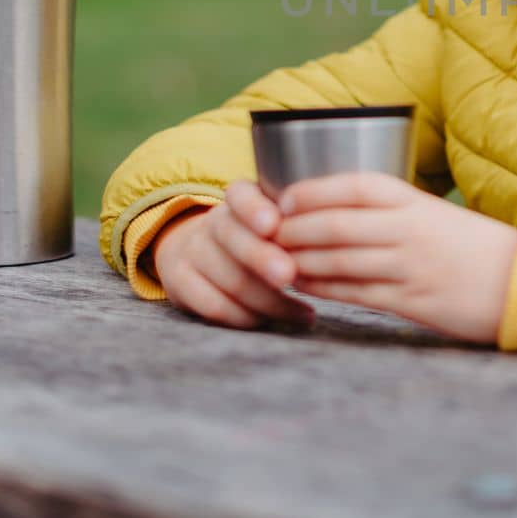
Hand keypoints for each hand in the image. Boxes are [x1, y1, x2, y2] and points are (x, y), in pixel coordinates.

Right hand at [149, 180, 315, 329]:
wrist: (197, 253)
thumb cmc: (256, 238)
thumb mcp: (272, 219)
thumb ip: (298, 223)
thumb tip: (337, 235)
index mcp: (238, 199)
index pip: (240, 195)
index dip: (254, 209)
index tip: (273, 224)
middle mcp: (212, 222)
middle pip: (234, 240)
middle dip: (263, 259)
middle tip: (290, 275)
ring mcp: (192, 252)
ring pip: (230, 279)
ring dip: (270, 301)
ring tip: (304, 314)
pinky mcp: (179, 283)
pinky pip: (214, 306)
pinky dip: (246, 318)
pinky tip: (272, 322)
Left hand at [274, 173, 516, 343]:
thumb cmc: (478, 249)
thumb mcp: (438, 216)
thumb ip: (395, 212)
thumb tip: (340, 211)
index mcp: (417, 202)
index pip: (355, 186)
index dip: (313, 191)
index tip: (284, 199)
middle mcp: (410, 230)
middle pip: (336, 225)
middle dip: (293, 230)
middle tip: (263, 235)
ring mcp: (410, 267)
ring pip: (338, 260)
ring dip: (299, 261)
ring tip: (273, 262)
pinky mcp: (412, 302)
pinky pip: (355, 293)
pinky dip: (322, 288)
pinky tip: (302, 286)